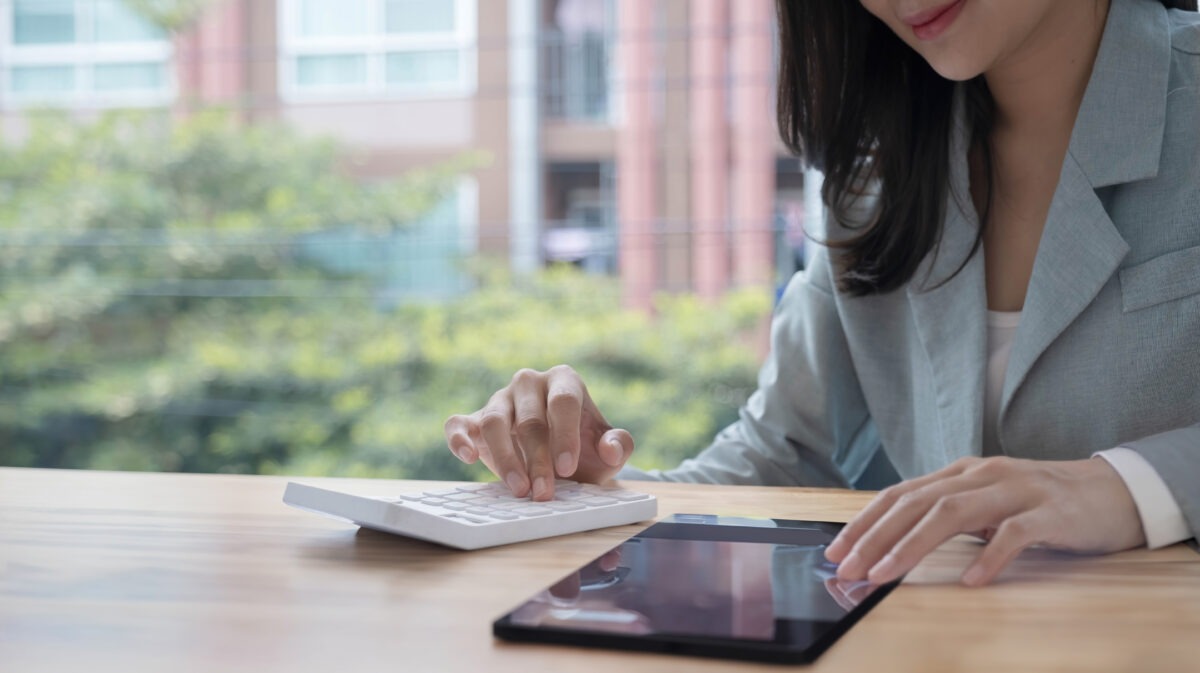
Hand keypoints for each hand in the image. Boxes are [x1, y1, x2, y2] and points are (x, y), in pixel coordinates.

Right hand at [443, 365, 633, 500]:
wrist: (559, 460)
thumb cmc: (585, 449)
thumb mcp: (609, 451)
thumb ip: (619, 446)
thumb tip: (610, 448)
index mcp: (564, 381)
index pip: (563, 401)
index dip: (565, 435)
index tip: (567, 467)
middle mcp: (529, 383)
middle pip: (529, 419)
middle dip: (537, 459)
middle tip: (543, 493)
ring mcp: (499, 399)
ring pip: (494, 422)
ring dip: (505, 459)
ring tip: (518, 490)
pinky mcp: (473, 419)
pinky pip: (458, 423)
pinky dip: (459, 439)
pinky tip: (469, 458)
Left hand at [824, 456, 1145, 586]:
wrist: (1114, 491)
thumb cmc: (1040, 503)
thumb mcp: (986, 503)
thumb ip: (947, 515)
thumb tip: (893, 542)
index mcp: (961, 473)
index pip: (901, 494)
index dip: (865, 522)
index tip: (836, 550)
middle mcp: (982, 475)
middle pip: (918, 503)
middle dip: (876, 536)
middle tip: (849, 568)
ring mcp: (1016, 490)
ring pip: (954, 512)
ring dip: (913, 545)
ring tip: (886, 574)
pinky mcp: (1050, 512)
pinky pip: (1015, 533)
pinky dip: (990, 556)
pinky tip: (971, 580)